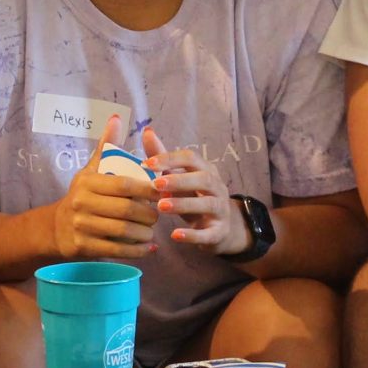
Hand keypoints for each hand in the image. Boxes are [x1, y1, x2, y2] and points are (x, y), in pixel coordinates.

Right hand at [51, 117, 158, 260]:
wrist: (57, 227)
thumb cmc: (84, 195)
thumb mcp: (91, 169)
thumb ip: (106, 146)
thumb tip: (117, 118)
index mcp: (87, 182)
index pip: (124, 185)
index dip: (147, 189)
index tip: (163, 191)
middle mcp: (81, 203)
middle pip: (126, 210)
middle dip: (148, 214)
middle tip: (159, 215)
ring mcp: (81, 226)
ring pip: (123, 231)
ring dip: (144, 233)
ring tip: (153, 232)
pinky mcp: (83, 247)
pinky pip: (116, 250)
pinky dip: (137, 251)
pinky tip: (148, 248)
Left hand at [142, 124, 247, 254]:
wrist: (220, 229)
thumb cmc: (193, 198)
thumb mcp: (180, 178)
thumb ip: (163, 158)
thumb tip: (147, 132)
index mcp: (206, 170)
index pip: (191, 158)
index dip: (170, 158)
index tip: (146, 163)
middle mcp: (217, 188)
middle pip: (204, 179)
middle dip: (179, 180)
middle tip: (155, 184)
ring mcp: (221, 210)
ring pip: (208, 204)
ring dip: (184, 204)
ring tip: (161, 206)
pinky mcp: (219, 232)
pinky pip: (208, 234)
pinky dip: (192, 235)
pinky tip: (175, 235)